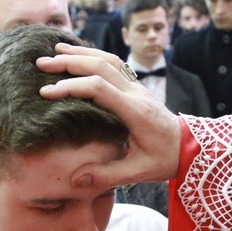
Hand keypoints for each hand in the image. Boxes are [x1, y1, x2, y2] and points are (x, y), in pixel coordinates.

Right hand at [37, 43, 180, 191]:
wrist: (190, 148)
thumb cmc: (164, 160)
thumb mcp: (137, 173)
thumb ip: (106, 175)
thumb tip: (75, 180)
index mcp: (135, 111)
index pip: (98, 88)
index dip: (71, 87)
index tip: (46, 93)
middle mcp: (135, 93)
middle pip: (101, 65)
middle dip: (69, 62)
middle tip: (41, 64)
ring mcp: (137, 86)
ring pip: (108, 59)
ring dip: (81, 53)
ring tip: (55, 50)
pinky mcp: (136, 87)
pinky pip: (114, 63)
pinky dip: (93, 55)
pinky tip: (79, 56)